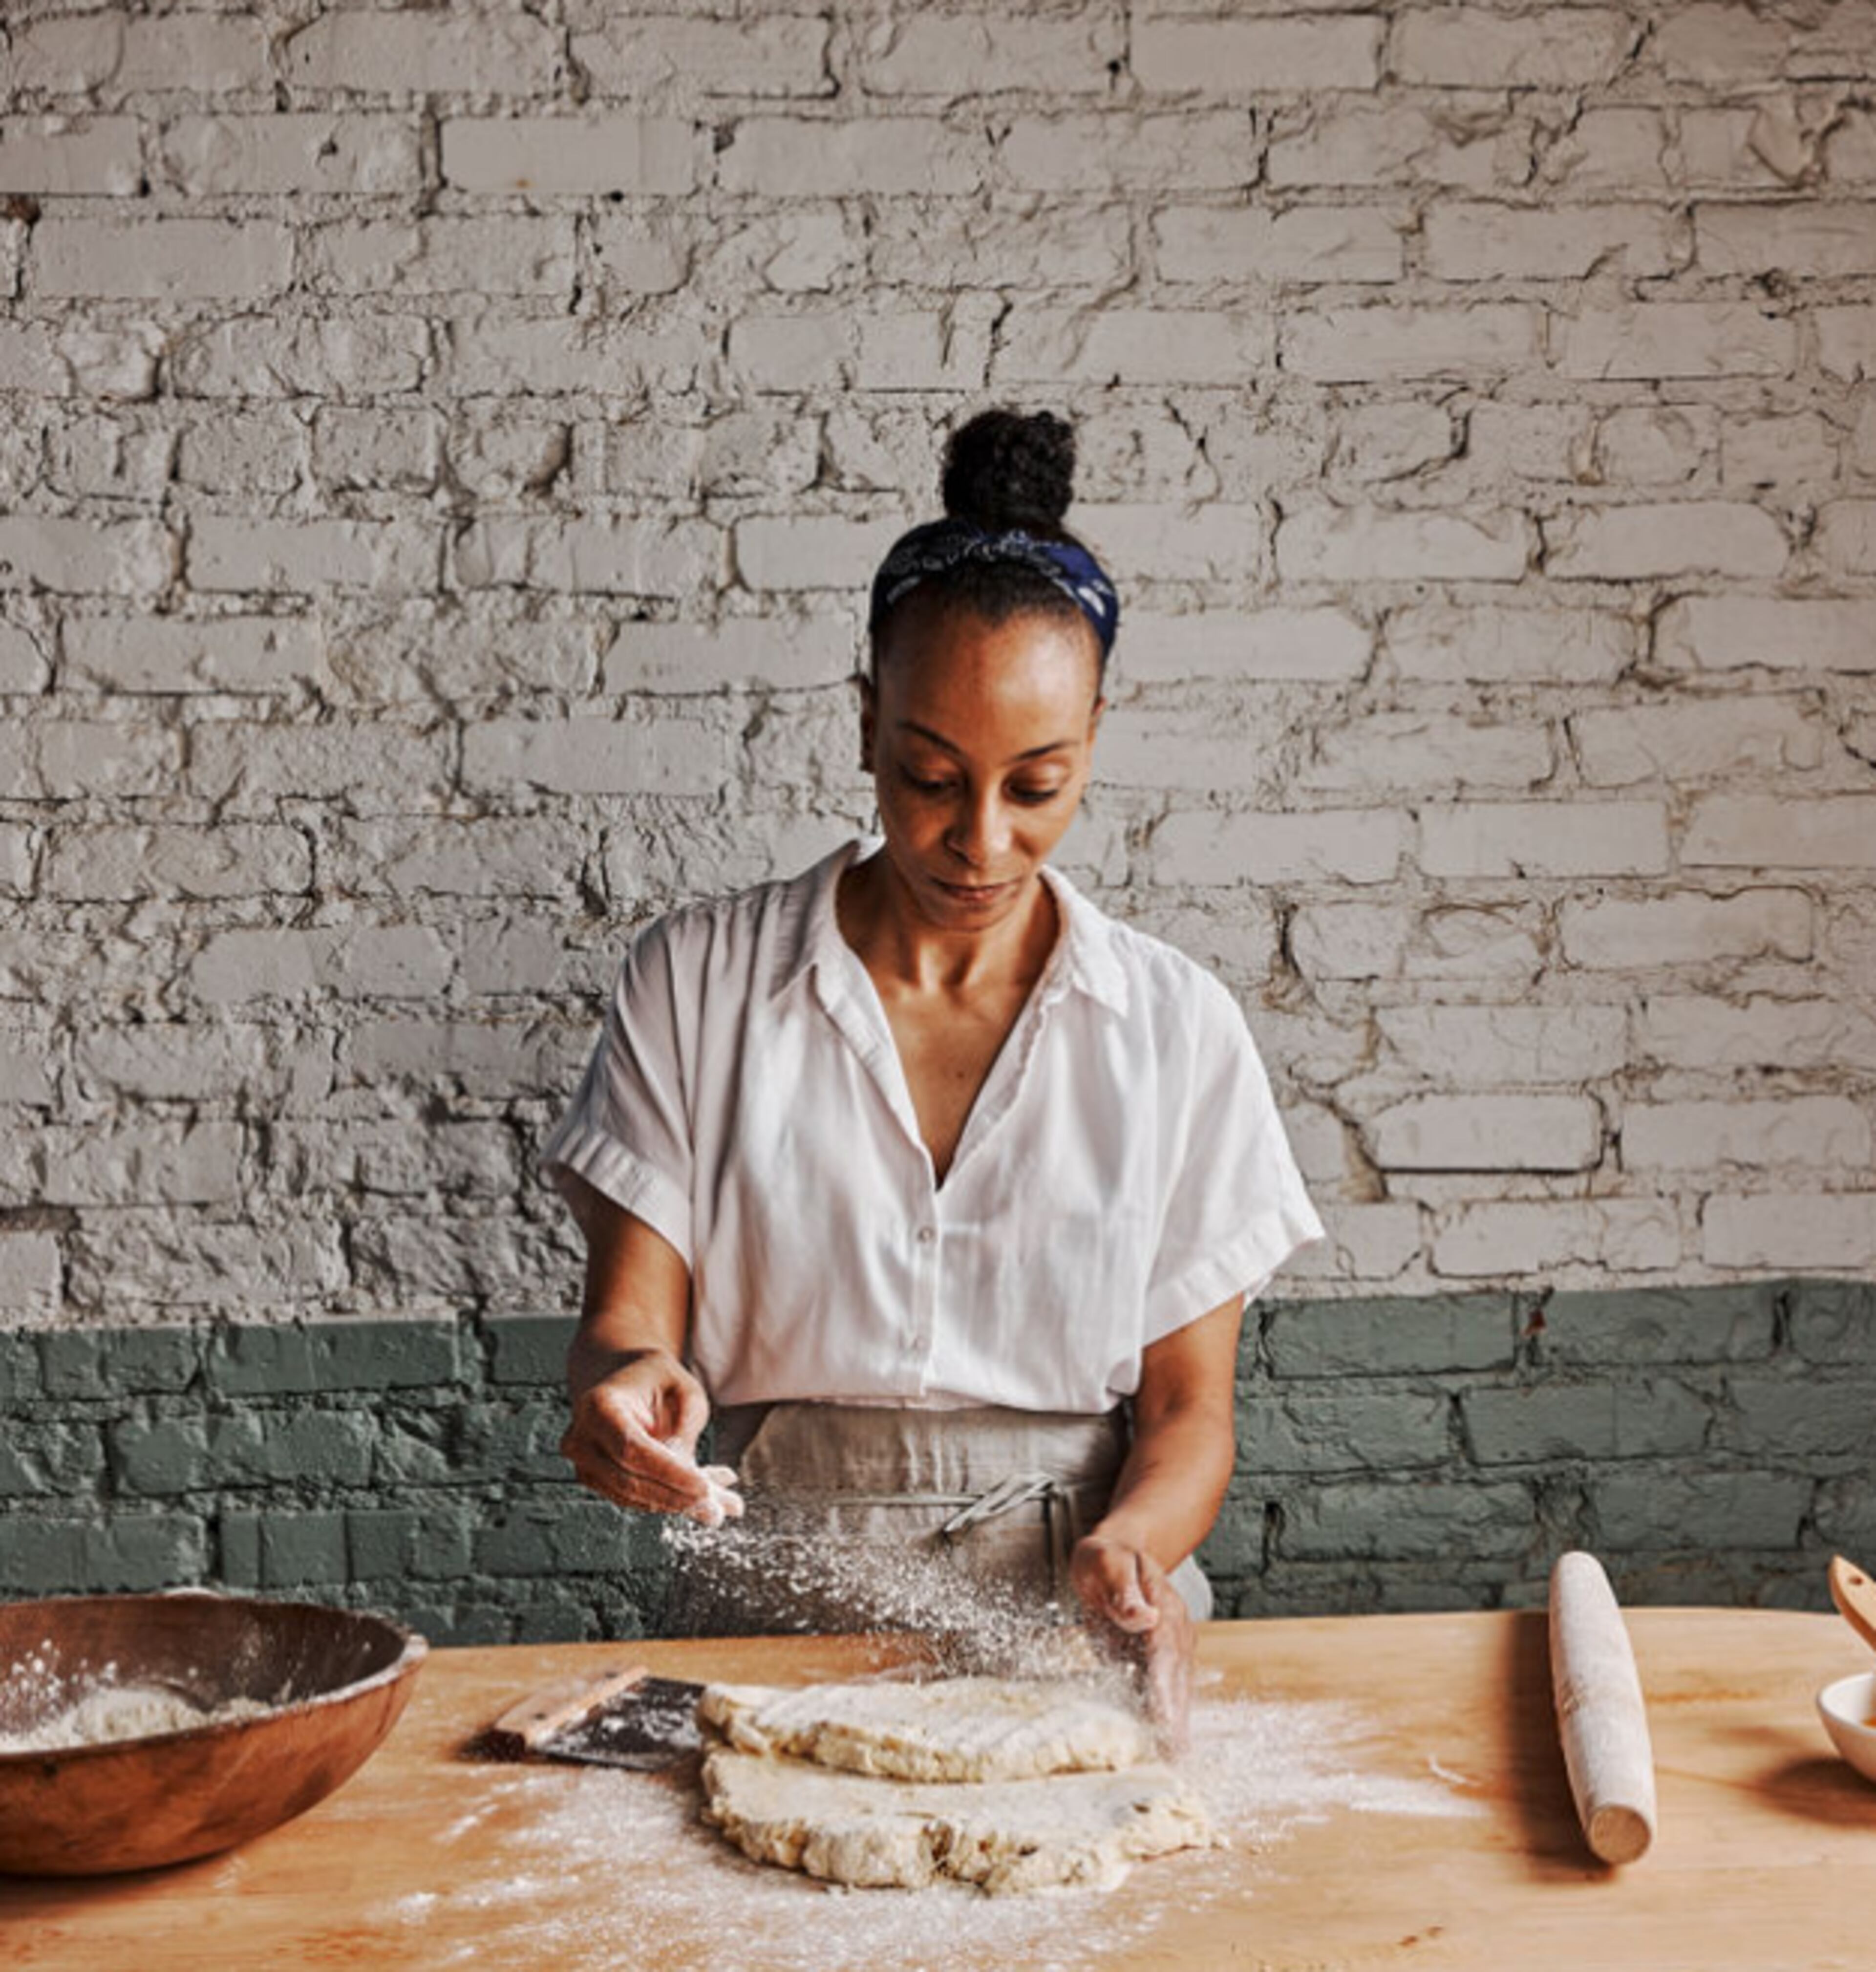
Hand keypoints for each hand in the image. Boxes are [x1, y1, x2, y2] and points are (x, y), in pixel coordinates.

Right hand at [560, 1347, 742, 1527]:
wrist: (622, 1376)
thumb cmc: (654, 1378)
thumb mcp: (683, 1388)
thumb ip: (686, 1426)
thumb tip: (690, 1472)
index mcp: (600, 1407)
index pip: (632, 1450)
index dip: (668, 1474)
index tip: (703, 1488)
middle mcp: (583, 1438)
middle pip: (629, 1481)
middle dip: (676, 1498)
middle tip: (717, 1509)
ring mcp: (585, 1463)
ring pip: (631, 1497)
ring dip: (676, 1504)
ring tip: (718, 1505)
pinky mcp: (596, 1479)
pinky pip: (633, 1498)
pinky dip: (666, 1501)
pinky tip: (697, 1497)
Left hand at [1069, 1534, 1196, 1756]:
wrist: (1116, 1553)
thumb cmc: (1108, 1557)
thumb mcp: (1107, 1561)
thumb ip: (1123, 1588)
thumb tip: (1143, 1618)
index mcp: (1163, 1610)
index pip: (1165, 1655)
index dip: (1165, 1689)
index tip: (1166, 1720)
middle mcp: (1173, 1633)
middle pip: (1176, 1680)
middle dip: (1176, 1718)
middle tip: (1175, 1758)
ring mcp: (1167, 1649)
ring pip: (1173, 1690)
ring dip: (1173, 1725)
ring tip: (1173, 1761)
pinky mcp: (1154, 1660)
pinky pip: (1159, 1690)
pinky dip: (1161, 1717)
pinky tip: (1158, 1744)